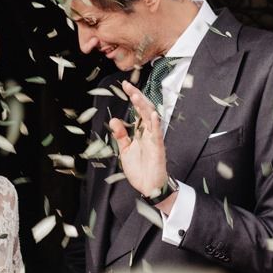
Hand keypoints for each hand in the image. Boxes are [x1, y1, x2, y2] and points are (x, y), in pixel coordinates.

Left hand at [109, 81, 172, 207]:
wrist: (148, 187)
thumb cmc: (140, 169)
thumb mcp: (125, 150)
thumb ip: (121, 135)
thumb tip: (114, 120)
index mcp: (141, 132)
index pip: (137, 110)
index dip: (133, 98)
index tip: (125, 86)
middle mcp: (148, 133)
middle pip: (144, 110)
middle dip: (137, 97)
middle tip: (128, 86)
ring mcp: (154, 140)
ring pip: (151, 119)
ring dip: (144, 107)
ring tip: (136, 96)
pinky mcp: (158, 149)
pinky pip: (157, 135)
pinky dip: (155, 124)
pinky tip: (152, 115)